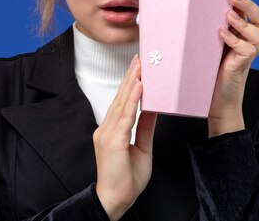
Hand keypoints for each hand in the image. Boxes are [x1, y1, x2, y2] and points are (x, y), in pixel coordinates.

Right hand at [93, 55, 156, 219]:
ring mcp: (107, 133)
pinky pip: (125, 116)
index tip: (138, 69)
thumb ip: (144, 127)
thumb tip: (152, 108)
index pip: (122, 102)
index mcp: (112, 130)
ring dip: (132, 83)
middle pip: (120, 98)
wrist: (115, 200)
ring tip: (141, 67)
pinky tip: (139, 87)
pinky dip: (132, 100)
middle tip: (140, 59)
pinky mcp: (112, 140)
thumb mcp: (141, 148)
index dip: (130, 84)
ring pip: (122, 103)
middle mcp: (106, 128)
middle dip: (131, 77)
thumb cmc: (125, 179)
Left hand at [208, 0, 258, 136]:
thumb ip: (202, 28)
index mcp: (239, 34)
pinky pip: (246, 49)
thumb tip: (182, 7)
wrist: (208, 100)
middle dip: (248, 5)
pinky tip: (221, 34)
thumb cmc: (202, 70)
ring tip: (226, 15)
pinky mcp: (242, 65)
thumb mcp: (203, 44)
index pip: (248, 11)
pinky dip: (235, 40)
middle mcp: (248, 42)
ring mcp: (247, 54)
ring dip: (244, 21)